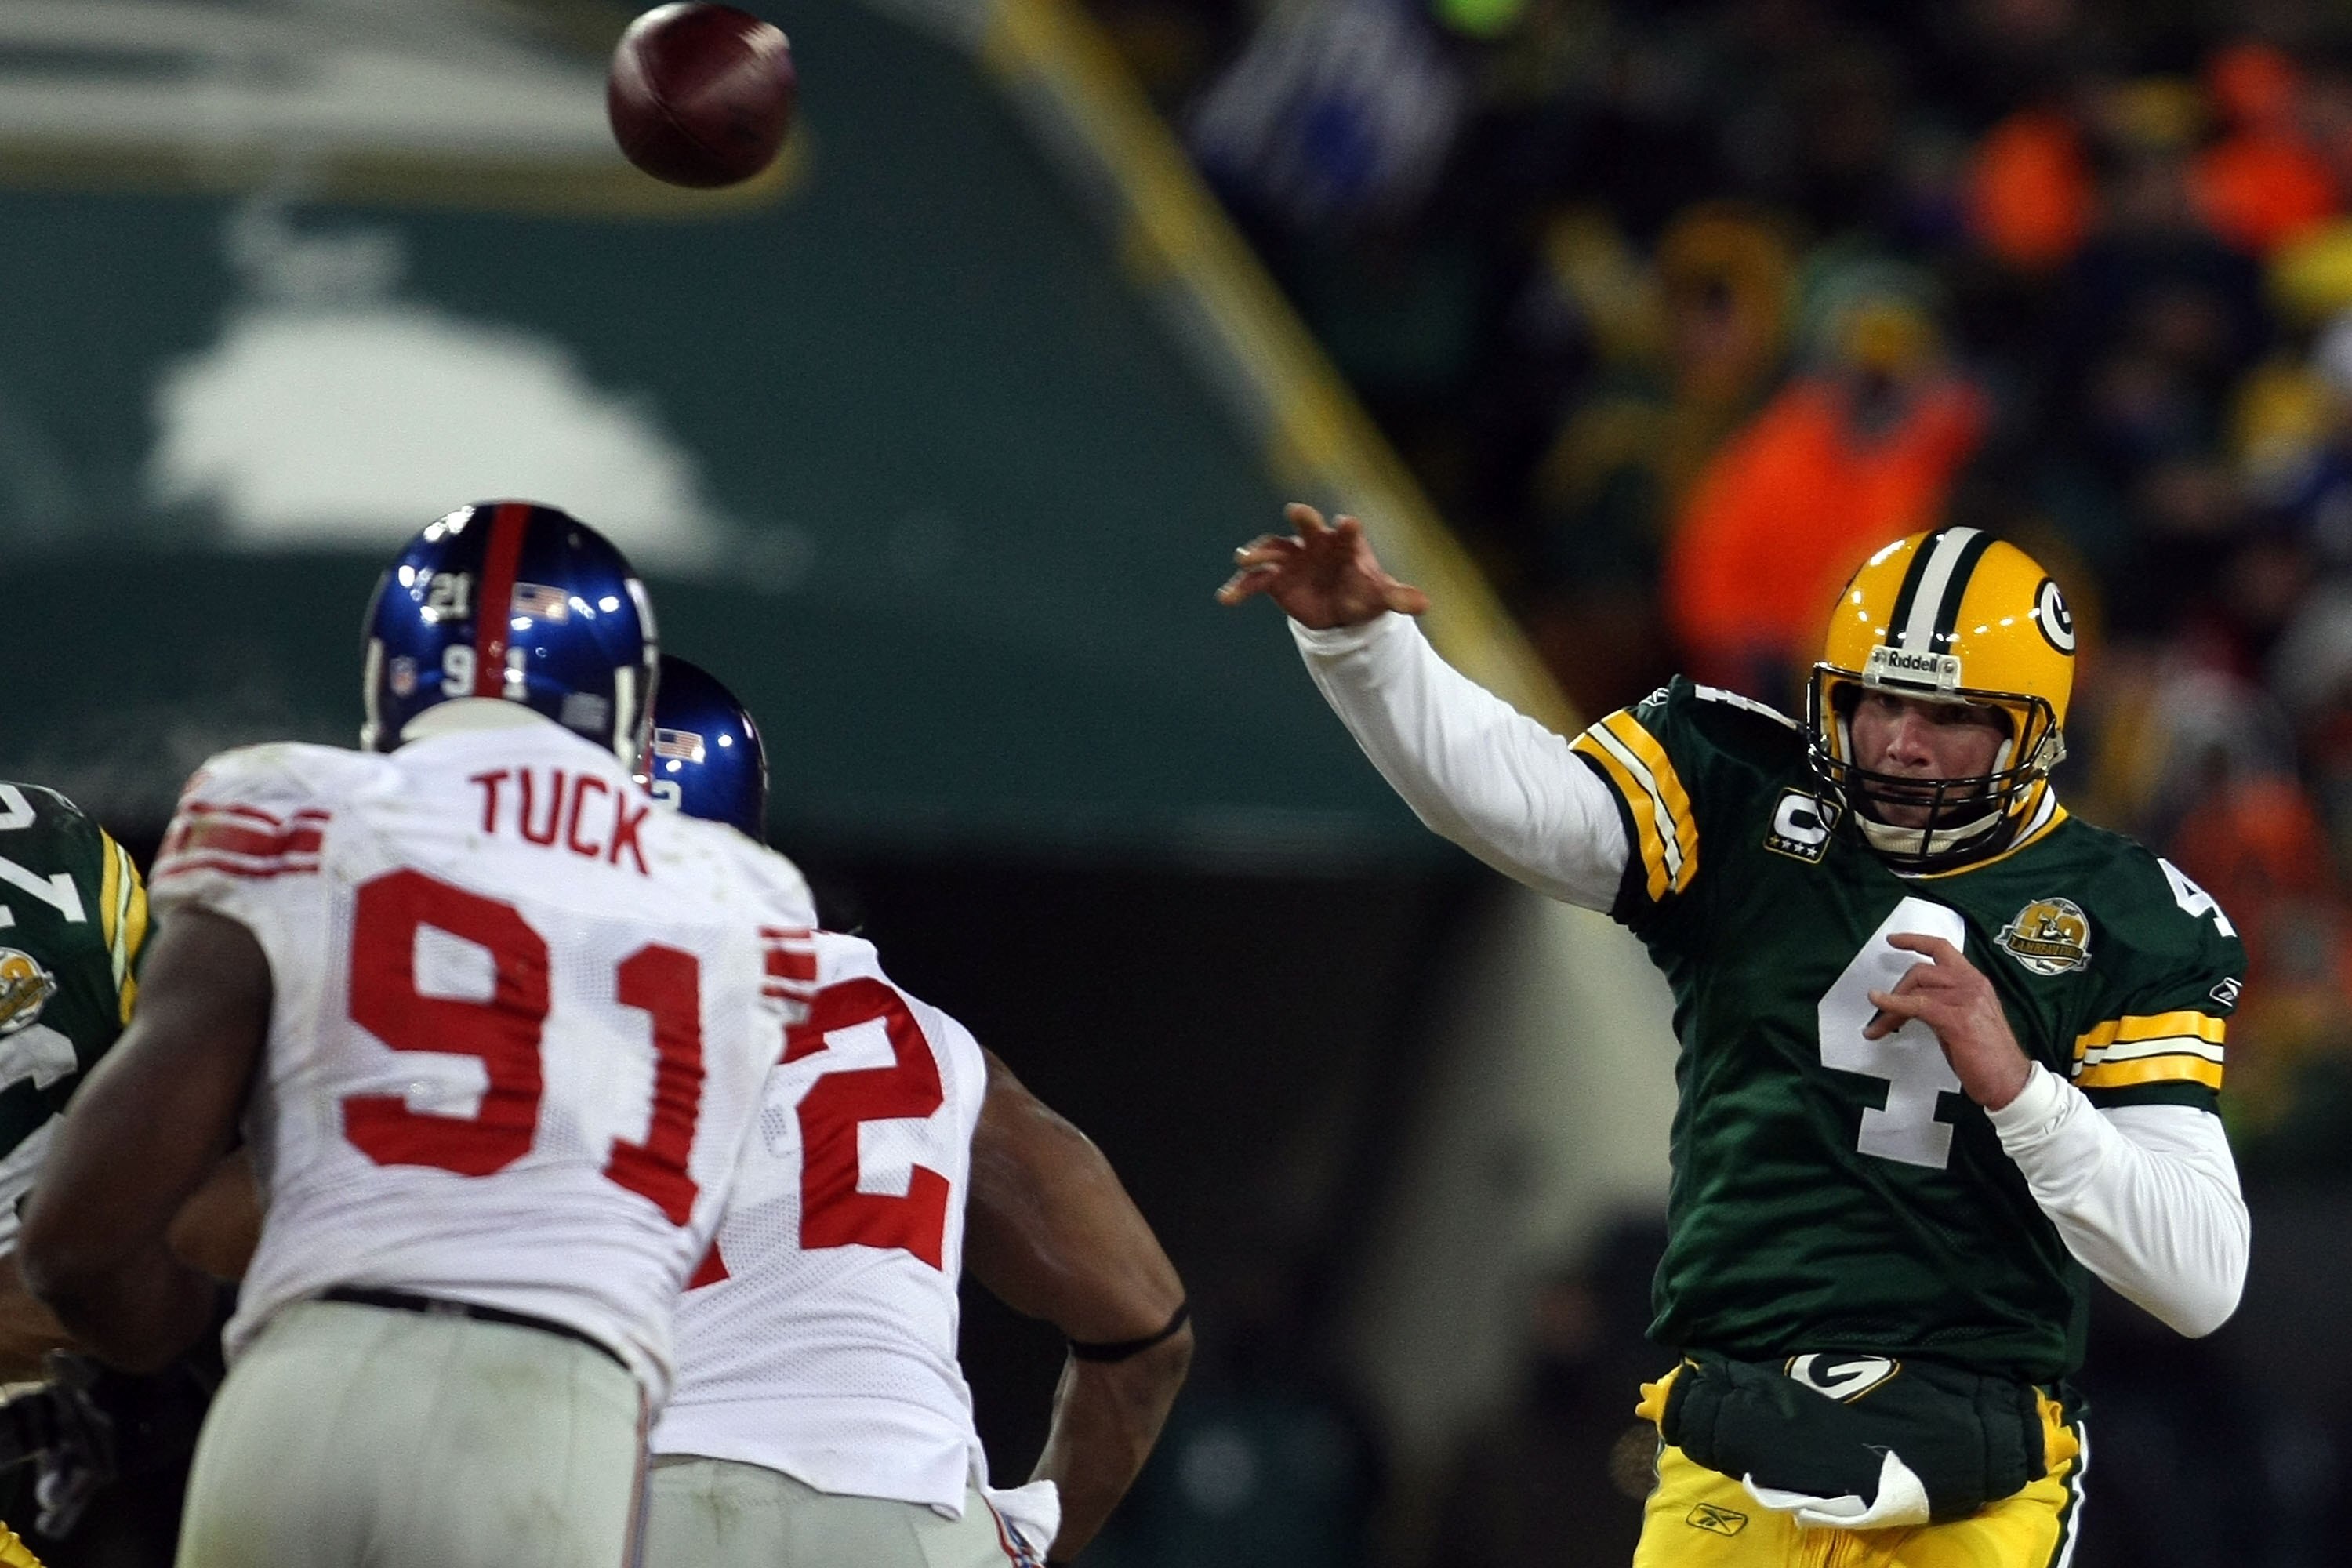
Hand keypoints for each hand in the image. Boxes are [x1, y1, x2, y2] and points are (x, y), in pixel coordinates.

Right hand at [1215, 503, 1428, 628]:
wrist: (1338, 608)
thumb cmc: (1362, 593)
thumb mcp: (1381, 597)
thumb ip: (1399, 598)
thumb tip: (1425, 605)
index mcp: (1344, 543)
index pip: (1348, 532)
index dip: (1348, 528)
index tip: (1349, 523)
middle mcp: (1315, 543)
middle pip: (1307, 526)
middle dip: (1303, 518)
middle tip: (1296, 512)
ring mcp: (1292, 558)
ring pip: (1273, 548)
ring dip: (1259, 551)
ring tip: (1245, 559)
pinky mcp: (1275, 578)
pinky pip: (1254, 580)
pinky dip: (1239, 587)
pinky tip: (1226, 599)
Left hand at [1864, 934, 2033, 1109]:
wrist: (2009, 1081)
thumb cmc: (1987, 1057)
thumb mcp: (1963, 1020)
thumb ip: (1942, 1004)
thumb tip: (1911, 1004)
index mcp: (1975, 982)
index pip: (1943, 950)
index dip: (1916, 941)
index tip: (1894, 939)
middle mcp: (1972, 984)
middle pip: (1920, 971)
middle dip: (1896, 991)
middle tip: (1881, 1013)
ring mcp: (1967, 999)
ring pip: (1916, 987)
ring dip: (1890, 1007)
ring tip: (1878, 1027)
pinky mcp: (1958, 1019)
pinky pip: (1917, 1004)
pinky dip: (1892, 1003)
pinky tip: (1879, 1004)